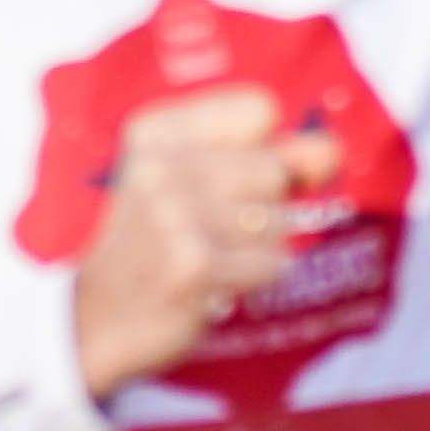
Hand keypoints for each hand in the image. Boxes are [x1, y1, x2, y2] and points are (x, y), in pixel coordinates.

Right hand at [70, 84, 331, 400]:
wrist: (97, 321)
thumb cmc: (161, 245)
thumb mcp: (202, 182)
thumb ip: (275, 156)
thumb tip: (332, 150)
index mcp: (158, 130)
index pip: (260, 109)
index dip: (267, 148)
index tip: (232, 180)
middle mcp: (161, 163)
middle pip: (274, 169)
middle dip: (261, 208)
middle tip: (212, 231)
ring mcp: (175, 213)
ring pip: (278, 221)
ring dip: (257, 250)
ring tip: (210, 258)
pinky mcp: (194, 264)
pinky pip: (274, 264)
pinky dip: (255, 280)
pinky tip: (213, 285)